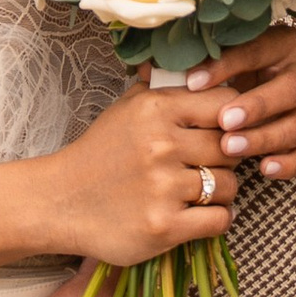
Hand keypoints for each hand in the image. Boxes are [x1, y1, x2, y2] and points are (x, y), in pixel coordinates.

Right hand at [40, 71, 238, 269]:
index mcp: (156, 109)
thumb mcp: (127, 108)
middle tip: (211, 165)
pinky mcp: (165, 226)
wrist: (62, 201)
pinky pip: (219, 220)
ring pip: (228, 185)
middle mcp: (162, 145)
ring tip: (200, 192)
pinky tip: (199, 214)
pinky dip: (216, 219)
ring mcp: (163, 188)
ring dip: (220, 191)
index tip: (224, 132)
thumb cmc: (100, 153)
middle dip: (226, 158)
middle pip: (231, 147)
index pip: (226, 104)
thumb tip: (201, 70)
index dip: (233, 119)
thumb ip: (164, 88)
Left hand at [187, 25, 295, 180]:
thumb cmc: (231, 72)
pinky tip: (264, 168)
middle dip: (257, 106)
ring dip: (264, 138)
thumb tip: (169, 73)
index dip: (225, 67)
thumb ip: (202, 61)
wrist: (256, 91)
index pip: (257, 51)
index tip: (193, 84)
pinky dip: (290, 164)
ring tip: (230, 147)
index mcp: (282, 43)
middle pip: (292, 89)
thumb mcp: (220, 59)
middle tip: (224, 121)